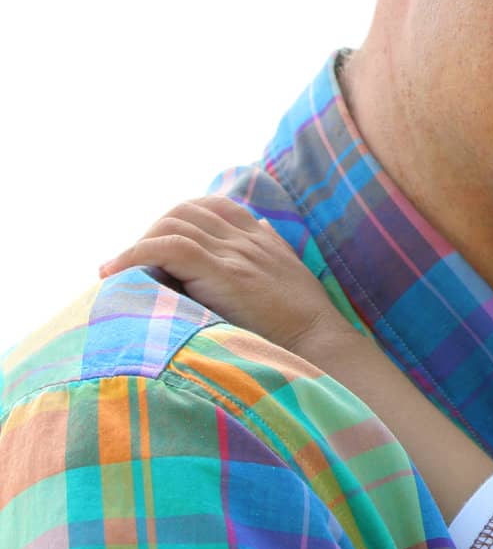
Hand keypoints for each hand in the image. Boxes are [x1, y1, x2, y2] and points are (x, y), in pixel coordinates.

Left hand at [100, 196, 349, 353]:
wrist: (320, 342)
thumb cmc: (306, 319)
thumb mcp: (291, 270)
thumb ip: (272, 246)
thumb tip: (260, 225)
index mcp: (261, 237)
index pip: (212, 205)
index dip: (179, 219)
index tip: (161, 247)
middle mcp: (246, 239)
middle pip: (185, 211)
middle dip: (153, 232)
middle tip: (136, 266)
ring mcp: (234, 254)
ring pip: (172, 225)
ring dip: (137, 245)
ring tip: (120, 273)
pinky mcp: (223, 274)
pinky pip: (167, 247)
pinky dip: (134, 255)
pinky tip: (115, 273)